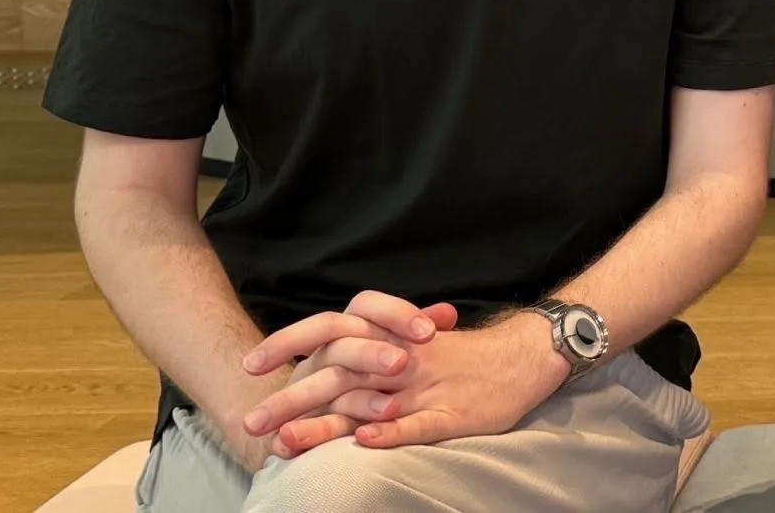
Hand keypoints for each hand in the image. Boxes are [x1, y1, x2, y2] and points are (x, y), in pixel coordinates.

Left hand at [258, 310, 569, 455]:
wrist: (524, 353)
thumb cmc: (464, 355)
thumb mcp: (414, 342)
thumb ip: (373, 351)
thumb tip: (326, 365)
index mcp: (388, 337)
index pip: (329, 331)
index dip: (289, 344)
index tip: (250, 366)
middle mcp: (400, 359)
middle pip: (337, 373)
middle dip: (291, 399)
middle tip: (252, 422)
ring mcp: (425, 386)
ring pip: (368, 403)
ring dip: (326, 424)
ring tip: (288, 442)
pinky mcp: (452, 413)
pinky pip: (418, 423)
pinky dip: (391, 432)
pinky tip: (365, 443)